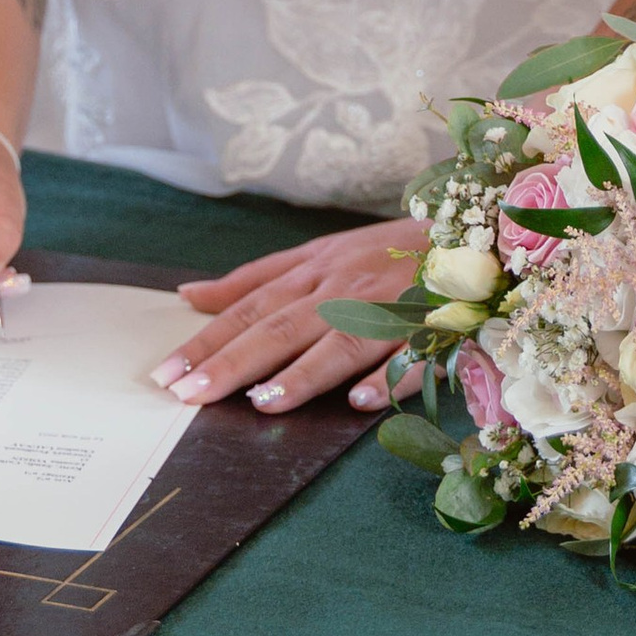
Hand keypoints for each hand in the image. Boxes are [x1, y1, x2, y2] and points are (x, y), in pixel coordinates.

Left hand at [157, 219, 428, 413]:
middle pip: (281, 327)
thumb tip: (189, 295)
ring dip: (302, 374)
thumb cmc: (383, 251)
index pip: (249, 306)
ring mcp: (386, 306)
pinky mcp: (431, 326)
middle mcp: (343, 287)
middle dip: (232, 361)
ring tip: (262, 402)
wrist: (468, 232)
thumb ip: (254, 278)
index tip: (166, 371)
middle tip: (188, 394)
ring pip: (339, 341)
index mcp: (313, 270)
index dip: (207, 339)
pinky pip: (409, 355)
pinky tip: (361, 403)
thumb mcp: (315, 253)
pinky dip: (387, 378)